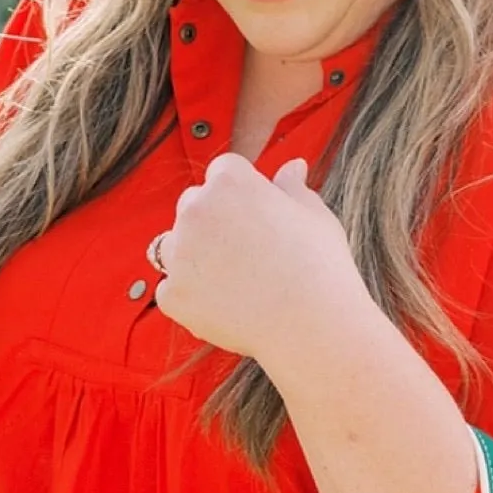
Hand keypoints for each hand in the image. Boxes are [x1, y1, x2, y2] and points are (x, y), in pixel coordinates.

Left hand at [153, 154, 369, 369]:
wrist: (312, 326)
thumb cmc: (321, 266)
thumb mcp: (314, 215)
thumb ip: (293, 188)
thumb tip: (292, 166)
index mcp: (229, 180)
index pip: (223, 172)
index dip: (243, 196)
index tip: (261, 220)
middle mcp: (195, 209)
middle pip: (194, 205)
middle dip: (214, 222)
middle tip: (250, 253)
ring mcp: (178, 254)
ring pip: (176, 246)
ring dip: (196, 256)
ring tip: (237, 281)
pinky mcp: (172, 295)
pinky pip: (172, 289)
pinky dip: (192, 298)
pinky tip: (226, 307)